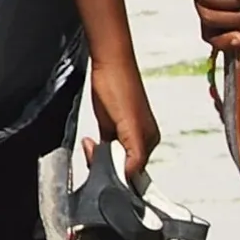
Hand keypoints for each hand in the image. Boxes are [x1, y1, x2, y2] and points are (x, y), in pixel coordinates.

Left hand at [89, 53, 160, 182]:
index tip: (102, 171)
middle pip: (122, 168)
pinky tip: (90, 142)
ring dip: (98, 157)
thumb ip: (133, 155)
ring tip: (90, 145)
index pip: (135, 172)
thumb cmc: (120, 87)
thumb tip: (129, 177)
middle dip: (106, 166)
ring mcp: (124, 133)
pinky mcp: (111, 127)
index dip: (118, 176)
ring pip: (111, 159)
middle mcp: (140, 139)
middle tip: (93, 153)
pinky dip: (96, 150)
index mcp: (149, 140)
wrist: (108, 63)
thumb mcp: (130, 126)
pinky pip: (104, 147)